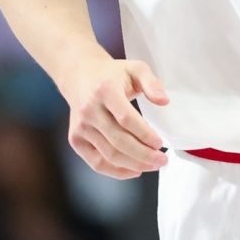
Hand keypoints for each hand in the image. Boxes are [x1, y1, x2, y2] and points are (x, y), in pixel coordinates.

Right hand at [62, 55, 169, 178]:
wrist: (79, 76)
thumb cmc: (111, 74)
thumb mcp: (135, 68)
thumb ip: (152, 82)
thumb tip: (164, 101)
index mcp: (105, 90)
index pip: (126, 119)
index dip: (145, 134)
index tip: (160, 143)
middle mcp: (89, 110)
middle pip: (118, 141)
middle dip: (143, 155)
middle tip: (162, 160)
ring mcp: (80, 127)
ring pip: (109, 155)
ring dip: (134, 165)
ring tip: (152, 165)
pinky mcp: (75, 139)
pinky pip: (96, 162)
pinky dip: (116, 171)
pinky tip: (134, 170)